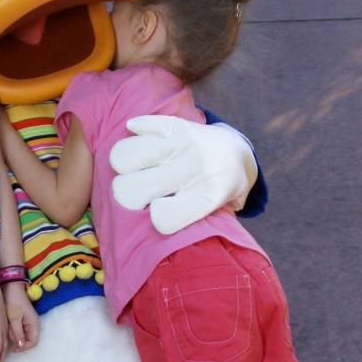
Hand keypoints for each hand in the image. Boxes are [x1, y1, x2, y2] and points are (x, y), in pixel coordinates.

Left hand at [4, 286, 39, 352]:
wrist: (10, 287)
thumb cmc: (13, 301)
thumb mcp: (14, 318)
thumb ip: (18, 333)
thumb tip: (20, 347)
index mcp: (34, 324)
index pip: (33, 342)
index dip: (24, 347)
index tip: (13, 348)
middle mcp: (32, 324)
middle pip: (27, 340)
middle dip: (17, 339)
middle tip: (8, 333)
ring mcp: (27, 322)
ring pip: (21, 335)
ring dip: (13, 334)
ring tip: (6, 326)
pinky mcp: (21, 319)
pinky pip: (18, 329)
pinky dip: (12, 329)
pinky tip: (6, 324)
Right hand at [110, 116, 258, 236]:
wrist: (238, 152)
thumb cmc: (219, 191)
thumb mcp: (217, 214)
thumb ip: (189, 224)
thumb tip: (146, 238)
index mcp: (207, 196)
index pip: (162, 219)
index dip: (156, 219)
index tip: (162, 213)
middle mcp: (194, 168)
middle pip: (131, 189)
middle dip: (128, 196)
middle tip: (141, 194)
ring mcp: (184, 142)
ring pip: (123, 156)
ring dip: (125, 166)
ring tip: (139, 169)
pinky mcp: (175, 124)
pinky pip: (139, 125)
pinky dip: (136, 132)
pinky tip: (145, 143)